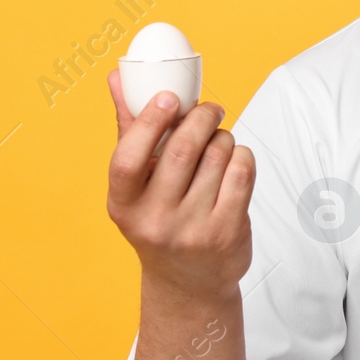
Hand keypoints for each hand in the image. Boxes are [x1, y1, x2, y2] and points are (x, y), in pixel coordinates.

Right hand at [106, 68, 255, 300]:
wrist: (189, 283)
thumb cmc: (160, 219)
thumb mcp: (137, 186)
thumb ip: (130, 130)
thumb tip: (117, 76)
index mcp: (123, 205)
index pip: (128, 159)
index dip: (149, 123)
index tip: (169, 97)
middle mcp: (154, 220)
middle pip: (184, 150)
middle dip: (201, 117)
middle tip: (209, 108)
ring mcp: (193, 228)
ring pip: (218, 155)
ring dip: (222, 137)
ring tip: (218, 142)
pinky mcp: (227, 230)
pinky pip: (242, 171)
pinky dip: (242, 156)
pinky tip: (233, 162)